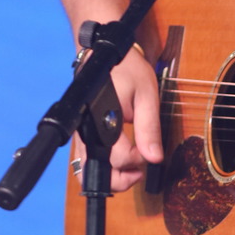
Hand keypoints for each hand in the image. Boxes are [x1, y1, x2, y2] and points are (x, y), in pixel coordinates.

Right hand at [74, 48, 162, 192]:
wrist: (107, 55)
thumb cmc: (128, 71)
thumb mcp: (147, 96)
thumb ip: (149, 129)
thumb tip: (154, 158)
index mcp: (101, 120)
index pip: (118, 158)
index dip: (138, 161)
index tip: (149, 151)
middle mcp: (85, 131)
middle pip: (95, 172)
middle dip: (121, 179)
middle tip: (140, 171)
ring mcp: (80, 135)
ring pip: (87, 170)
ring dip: (111, 177)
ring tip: (132, 169)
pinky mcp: (81, 136)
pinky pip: (87, 161)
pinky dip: (103, 169)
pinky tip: (120, 163)